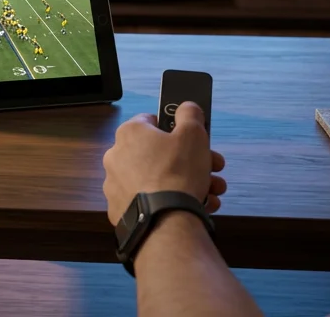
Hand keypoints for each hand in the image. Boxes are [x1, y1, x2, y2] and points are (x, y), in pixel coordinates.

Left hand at [102, 102, 226, 226]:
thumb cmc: (178, 172)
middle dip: (192, 161)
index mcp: (129, 133)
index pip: (152, 121)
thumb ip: (190, 114)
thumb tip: (186, 107)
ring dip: (187, 184)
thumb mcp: (193, 134)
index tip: (195, 141)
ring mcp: (116, 186)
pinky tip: (197, 208)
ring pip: (158, 179)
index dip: (177, 129)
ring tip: (212, 194)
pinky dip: (171, 203)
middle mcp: (116, 157)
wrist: (165, 222)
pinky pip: (150, 202)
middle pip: (160, 154)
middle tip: (214, 170)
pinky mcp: (121, 211)